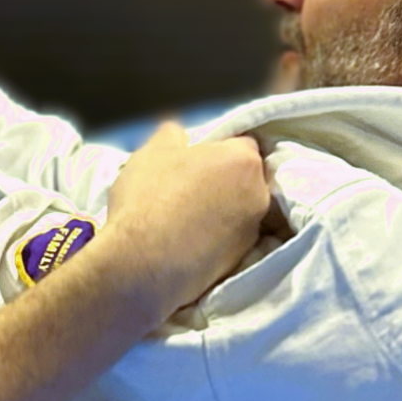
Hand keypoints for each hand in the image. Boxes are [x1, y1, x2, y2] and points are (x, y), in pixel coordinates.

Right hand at [103, 123, 270, 315]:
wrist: (142, 265)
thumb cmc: (148, 198)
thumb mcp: (151, 151)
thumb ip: (172, 135)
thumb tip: (179, 135)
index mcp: (243, 160)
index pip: (241, 144)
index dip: (217, 151)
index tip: (195, 162)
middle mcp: (258, 194)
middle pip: (245, 180)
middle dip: (224, 182)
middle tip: (189, 190)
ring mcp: (252, 232)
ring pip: (239, 213)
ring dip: (220, 212)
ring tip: (185, 221)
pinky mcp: (240, 263)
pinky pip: (229, 242)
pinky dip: (215, 240)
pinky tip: (188, 244)